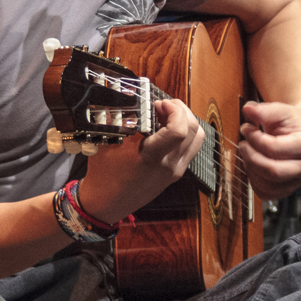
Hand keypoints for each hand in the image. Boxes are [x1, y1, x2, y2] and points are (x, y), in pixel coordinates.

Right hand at [78, 98, 206, 221]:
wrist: (107, 204)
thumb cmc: (103, 175)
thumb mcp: (107, 143)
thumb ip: (121, 119)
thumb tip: (130, 96)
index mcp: (151, 157)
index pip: (179, 131)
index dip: (174, 110)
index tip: (160, 104)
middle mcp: (169, 165)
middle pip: (193, 129)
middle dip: (180, 110)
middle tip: (162, 106)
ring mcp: (176, 170)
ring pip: (197, 138)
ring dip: (185, 120)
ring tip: (165, 115)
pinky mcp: (177, 173)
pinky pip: (191, 147)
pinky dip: (185, 133)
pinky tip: (165, 130)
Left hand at [238, 100, 300, 200]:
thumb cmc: (292, 122)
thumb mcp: (280, 110)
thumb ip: (264, 110)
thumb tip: (248, 109)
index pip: (274, 148)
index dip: (254, 138)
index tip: (246, 128)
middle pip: (273, 171)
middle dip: (251, 157)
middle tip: (243, 144)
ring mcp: (297, 180)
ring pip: (268, 185)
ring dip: (251, 169)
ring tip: (247, 153)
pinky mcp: (287, 189)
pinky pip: (267, 193)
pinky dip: (254, 182)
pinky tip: (253, 166)